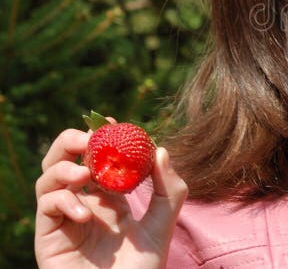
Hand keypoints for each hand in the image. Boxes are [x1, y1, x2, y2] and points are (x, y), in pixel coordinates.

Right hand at [35, 126, 187, 267]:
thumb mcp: (162, 224)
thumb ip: (169, 189)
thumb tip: (160, 150)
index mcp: (108, 197)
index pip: (97, 157)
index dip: (101, 137)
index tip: (113, 123)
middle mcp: (83, 202)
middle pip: (64, 159)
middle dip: (72, 141)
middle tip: (88, 137)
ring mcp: (64, 219)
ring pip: (47, 177)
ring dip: (63, 167)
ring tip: (85, 173)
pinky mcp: (48, 237)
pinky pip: (47, 206)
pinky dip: (63, 201)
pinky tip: (85, 214)